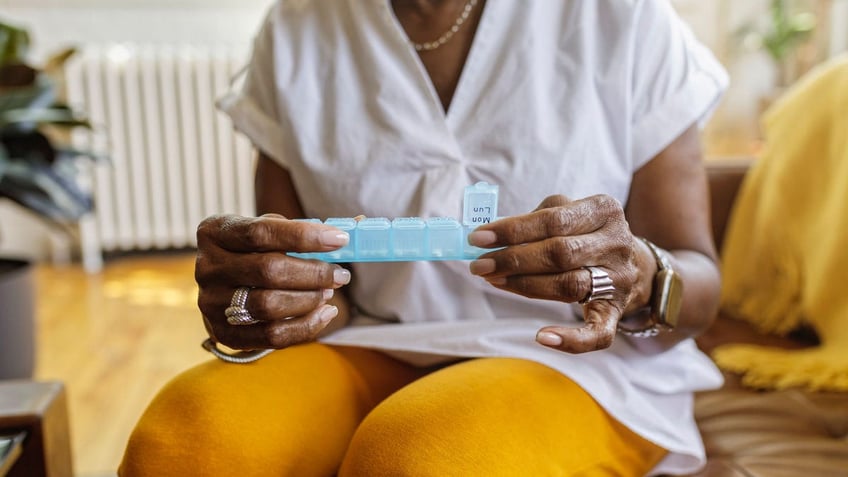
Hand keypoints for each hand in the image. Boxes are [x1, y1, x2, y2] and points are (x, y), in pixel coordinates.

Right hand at [195, 214, 351, 349]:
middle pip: (268, 270)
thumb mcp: (266, 232)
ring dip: (309, 299)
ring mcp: (211, 303)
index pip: (261, 232)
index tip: (339, 240)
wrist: (225, 287)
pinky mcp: (223, 332)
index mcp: (214, 232)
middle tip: (340, 274)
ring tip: (329, 292)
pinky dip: (305, 326)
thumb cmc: (254, 252)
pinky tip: (325, 313)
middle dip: (313, 273)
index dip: (304, 236)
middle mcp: (207, 267)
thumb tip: (349, 230)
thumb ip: (297, 230)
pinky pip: (271, 336)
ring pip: (269, 305)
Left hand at [468, 195, 648, 353]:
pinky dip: (571, 339)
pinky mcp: (616, 311)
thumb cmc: (584, 234)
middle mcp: (617, 243)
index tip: (478, 238)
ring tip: (494, 281)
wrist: (631, 263)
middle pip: (560, 253)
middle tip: (480, 265)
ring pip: (569, 286)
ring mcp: (619, 279)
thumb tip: (490, 236)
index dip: (513, 230)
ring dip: (525, 286)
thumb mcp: (568, 213)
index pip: (553, 219)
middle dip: (514, 260)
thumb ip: (534, 220)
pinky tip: (542, 337)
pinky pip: (597, 333)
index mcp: (604, 210)